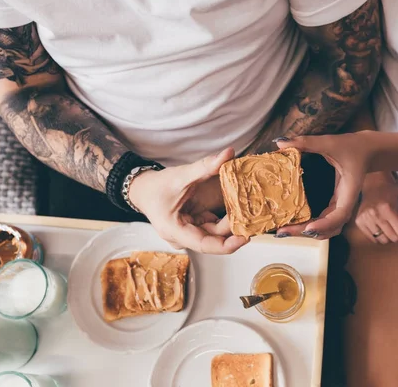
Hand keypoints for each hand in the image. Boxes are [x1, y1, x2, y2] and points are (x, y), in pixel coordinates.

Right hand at [129, 148, 247, 253]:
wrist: (143, 189)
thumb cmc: (156, 187)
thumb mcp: (180, 176)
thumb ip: (205, 166)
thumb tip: (228, 153)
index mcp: (175, 231)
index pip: (205, 245)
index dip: (227, 245)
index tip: (245, 237)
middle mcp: (183, 236)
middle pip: (213, 239)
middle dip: (234, 230)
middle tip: (254, 219)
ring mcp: (189, 233)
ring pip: (215, 233)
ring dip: (231, 223)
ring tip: (249, 212)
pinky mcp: (194, 226)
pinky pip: (213, 226)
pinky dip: (225, 219)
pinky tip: (238, 209)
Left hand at [275, 133, 367, 238]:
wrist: (370, 150)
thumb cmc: (354, 147)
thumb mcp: (330, 142)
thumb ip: (306, 142)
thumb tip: (280, 142)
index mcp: (349, 192)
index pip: (339, 215)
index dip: (324, 224)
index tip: (307, 228)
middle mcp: (345, 203)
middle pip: (329, 228)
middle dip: (306, 232)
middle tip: (282, 231)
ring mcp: (340, 206)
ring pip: (326, 228)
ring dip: (307, 232)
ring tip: (285, 230)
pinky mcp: (335, 204)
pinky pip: (323, 220)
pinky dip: (310, 224)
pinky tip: (293, 222)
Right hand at [354, 173, 397, 243]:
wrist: (374, 185)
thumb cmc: (392, 193)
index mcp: (388, 208)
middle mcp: (375, 214)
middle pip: (393, 238)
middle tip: (397, 225)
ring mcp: (365, 219)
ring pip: (383, 241)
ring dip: (388, 236)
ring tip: (388, 225)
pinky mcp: (359, 222)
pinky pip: (373, 239)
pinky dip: (379, 236)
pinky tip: (380, 226)